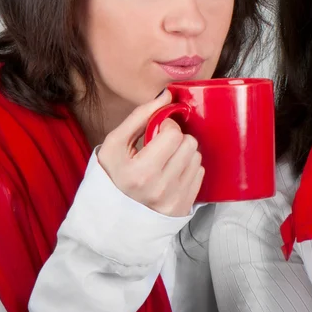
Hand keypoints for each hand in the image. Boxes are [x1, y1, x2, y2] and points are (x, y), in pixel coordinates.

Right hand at [98, 90, 204, 216]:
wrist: (112, 216)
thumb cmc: (113, 174)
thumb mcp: (115, 143)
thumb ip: (140, 116)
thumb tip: (167, 95)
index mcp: (139, 173)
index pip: (173, 134)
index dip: (166, 126)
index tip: (156, 131)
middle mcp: (159, 189)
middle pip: (189, 144)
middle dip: (177, 139)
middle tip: (162, 145)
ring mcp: (174, 200)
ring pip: (197, 157)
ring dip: (184, 153)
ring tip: (167, 160)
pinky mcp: (184, 207)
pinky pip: (200, 173)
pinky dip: (188, 168)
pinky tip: (172, 173)